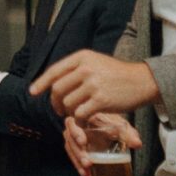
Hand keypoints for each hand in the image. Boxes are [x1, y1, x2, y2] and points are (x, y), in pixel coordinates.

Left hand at [29, 48, 159, 120]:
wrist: (143, 81)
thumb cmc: (118, 74)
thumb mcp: (96, 62)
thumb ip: (76, 69)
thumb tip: (53, 82)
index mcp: (82, 57)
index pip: (54, 71)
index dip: (41, 83)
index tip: (32, 92)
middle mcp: (86, 69)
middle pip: (58, 89)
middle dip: (55, 102)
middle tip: (59, 109)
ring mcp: (93, 84)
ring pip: (68, 103)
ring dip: (69, 111)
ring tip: (76, 112)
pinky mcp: (101, 100)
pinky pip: (80, 113)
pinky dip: (79, 119)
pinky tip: (84, 119)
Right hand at [62, 112, 141, 175]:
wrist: (109, 127)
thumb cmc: (112, 124)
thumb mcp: (121, 126)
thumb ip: (128, 134)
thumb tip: (137, 144)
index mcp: (83, 119)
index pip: (72, 123)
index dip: (76, 132)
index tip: (83, 142)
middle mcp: (75, 129)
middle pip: (70, 140)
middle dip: (78, 153)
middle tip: (88, 163)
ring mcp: (74, 140)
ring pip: (71, 152)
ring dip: (78, 164)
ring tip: (87, 174)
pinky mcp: (77, 151)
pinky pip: (75, 160)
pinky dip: (81, 170)